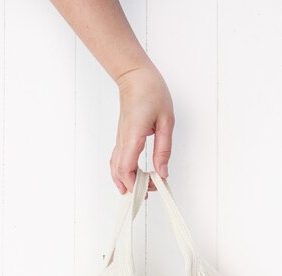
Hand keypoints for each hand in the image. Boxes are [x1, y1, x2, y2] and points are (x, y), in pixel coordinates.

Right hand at [111, 65, 174, 193]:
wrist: (134, 75)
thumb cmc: (151, 92)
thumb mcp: (166, 121)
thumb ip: (164, 149)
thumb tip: (163, 172)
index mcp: (134, 136)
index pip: (127, 169)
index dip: (135, 185)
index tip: (149, 190)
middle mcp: (123, 140)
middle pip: (119, 172)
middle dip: (131, 188)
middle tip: (148, 194)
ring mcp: (120, 139)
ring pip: (115, 167)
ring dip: (124, 182)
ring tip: (138, 192)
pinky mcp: (121, 137)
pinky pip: (117, 160)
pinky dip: (121, 172)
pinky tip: (130, 178)